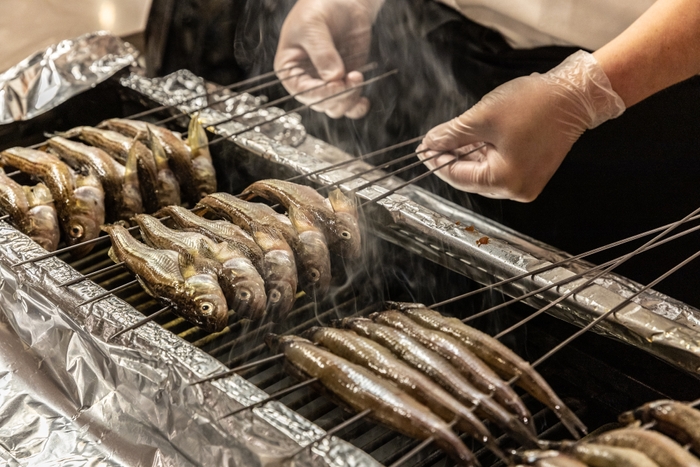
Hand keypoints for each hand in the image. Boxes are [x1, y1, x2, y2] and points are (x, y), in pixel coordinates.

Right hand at [274, 0, 382, 118]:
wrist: (343, 0)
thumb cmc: (319, 7)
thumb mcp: (313, 25)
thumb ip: (322, 52)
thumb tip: (334, 77)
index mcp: (290, 68)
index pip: (300, 91)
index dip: (319, 93)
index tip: (337, 85)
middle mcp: (307, 80)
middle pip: (320, 103)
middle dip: (337, 95)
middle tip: (352, 78)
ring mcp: (327, 83)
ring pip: (335, 107)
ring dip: (349, 98)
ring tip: (358, 77)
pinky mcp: (345, 82)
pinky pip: (349, 104)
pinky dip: (357, 107)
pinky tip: (363, 101)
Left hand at [419, 51, 625, 201]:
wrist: (575, 95)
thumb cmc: (534, 105)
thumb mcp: (482, 118)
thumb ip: (452, 134)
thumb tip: (430, 143)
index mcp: (504, 181)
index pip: (457, 175)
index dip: (436, 161)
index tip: (421, 149)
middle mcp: (516, 190)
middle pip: (470, 176)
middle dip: (450, 158)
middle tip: (430, 143)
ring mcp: (526, 183)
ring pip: (484, 171)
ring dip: (466, 155)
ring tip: (448, 139)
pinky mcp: (532, 172)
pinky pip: (499, 166)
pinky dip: (484, 154)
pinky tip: (471, 140)